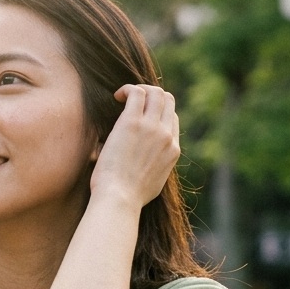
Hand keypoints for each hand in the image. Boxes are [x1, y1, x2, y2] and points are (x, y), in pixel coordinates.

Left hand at [90, 84, 179, 208]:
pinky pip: (137, 93)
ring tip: (123, 97)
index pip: (172, 119)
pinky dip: (127, 89)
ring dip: (139, 89)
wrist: (120, 199)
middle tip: (131, 101)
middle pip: (167, 101)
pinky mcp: (133, 122)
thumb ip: (155, 168)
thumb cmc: (128, 197)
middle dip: (151, 95)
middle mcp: (166, 136)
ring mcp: (152, 128)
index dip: (157, 113)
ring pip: (156, 92)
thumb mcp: (153, 182)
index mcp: (173, 150)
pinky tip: (116, 96)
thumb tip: (146, 166)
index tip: (139, 117)